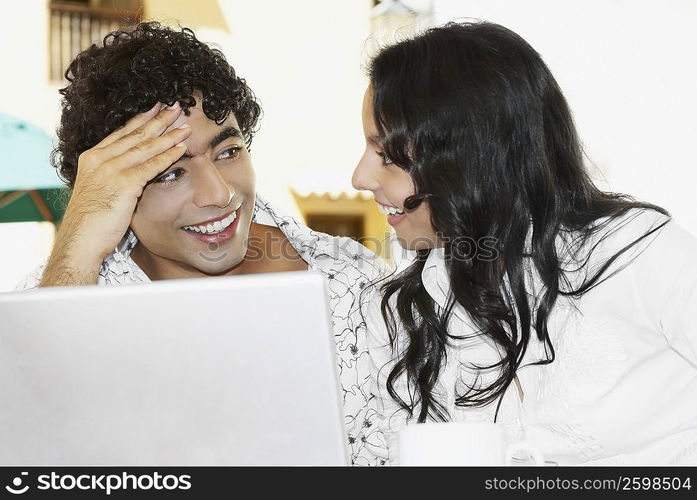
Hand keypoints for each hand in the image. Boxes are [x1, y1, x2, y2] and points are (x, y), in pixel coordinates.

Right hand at [41, 102, 191, 285]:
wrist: (80, 241)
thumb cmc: (91, 224)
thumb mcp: (99, 193)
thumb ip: (113, 180)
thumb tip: (132, 178)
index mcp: (91, 158)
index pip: (121, 134)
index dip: (141, 120)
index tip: (156, 108)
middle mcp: (99, 159)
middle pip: (135, 134)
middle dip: (158, 119)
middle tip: (177, 106)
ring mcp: (110, 170)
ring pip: (146, 147)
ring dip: (169, 134)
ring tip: (186, 125)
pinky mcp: (124, 183)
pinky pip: (152, 165)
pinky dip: (169, 155)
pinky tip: (182, 147)